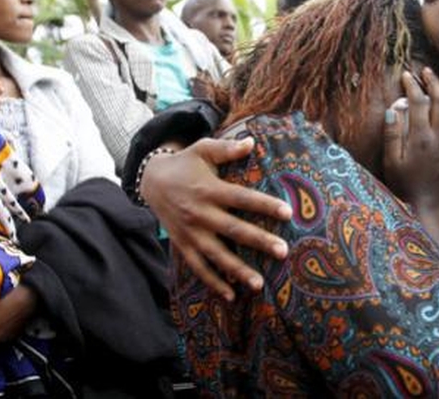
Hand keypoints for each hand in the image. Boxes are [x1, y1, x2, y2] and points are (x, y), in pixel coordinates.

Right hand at [140, 137, 291, 300]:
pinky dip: (213, 283)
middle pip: (233, 230)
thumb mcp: (202, 149)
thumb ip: (226, 148)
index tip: (288, 213)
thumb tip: (251, 142)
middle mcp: (200, 213)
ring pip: (216, 255)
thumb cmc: (185, 163)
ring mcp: (191, 232)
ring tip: (259, 284)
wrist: (151, 181)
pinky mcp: (183, 245)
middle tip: (283, 252)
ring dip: (238, 270)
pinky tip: (231, 296)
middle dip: (259, 241)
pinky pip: (199, 268)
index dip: (264, 205)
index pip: (242, 198)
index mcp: (209, 189)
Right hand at [383, 68, 438, 212]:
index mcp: (421, 138)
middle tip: (424, 71)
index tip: (405, 75)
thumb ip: (392, 134)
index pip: (419, 102)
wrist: (426, 206)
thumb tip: (393, 109)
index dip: (412, 85)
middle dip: (432, 82)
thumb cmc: (404, 185)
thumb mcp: (391, 162)